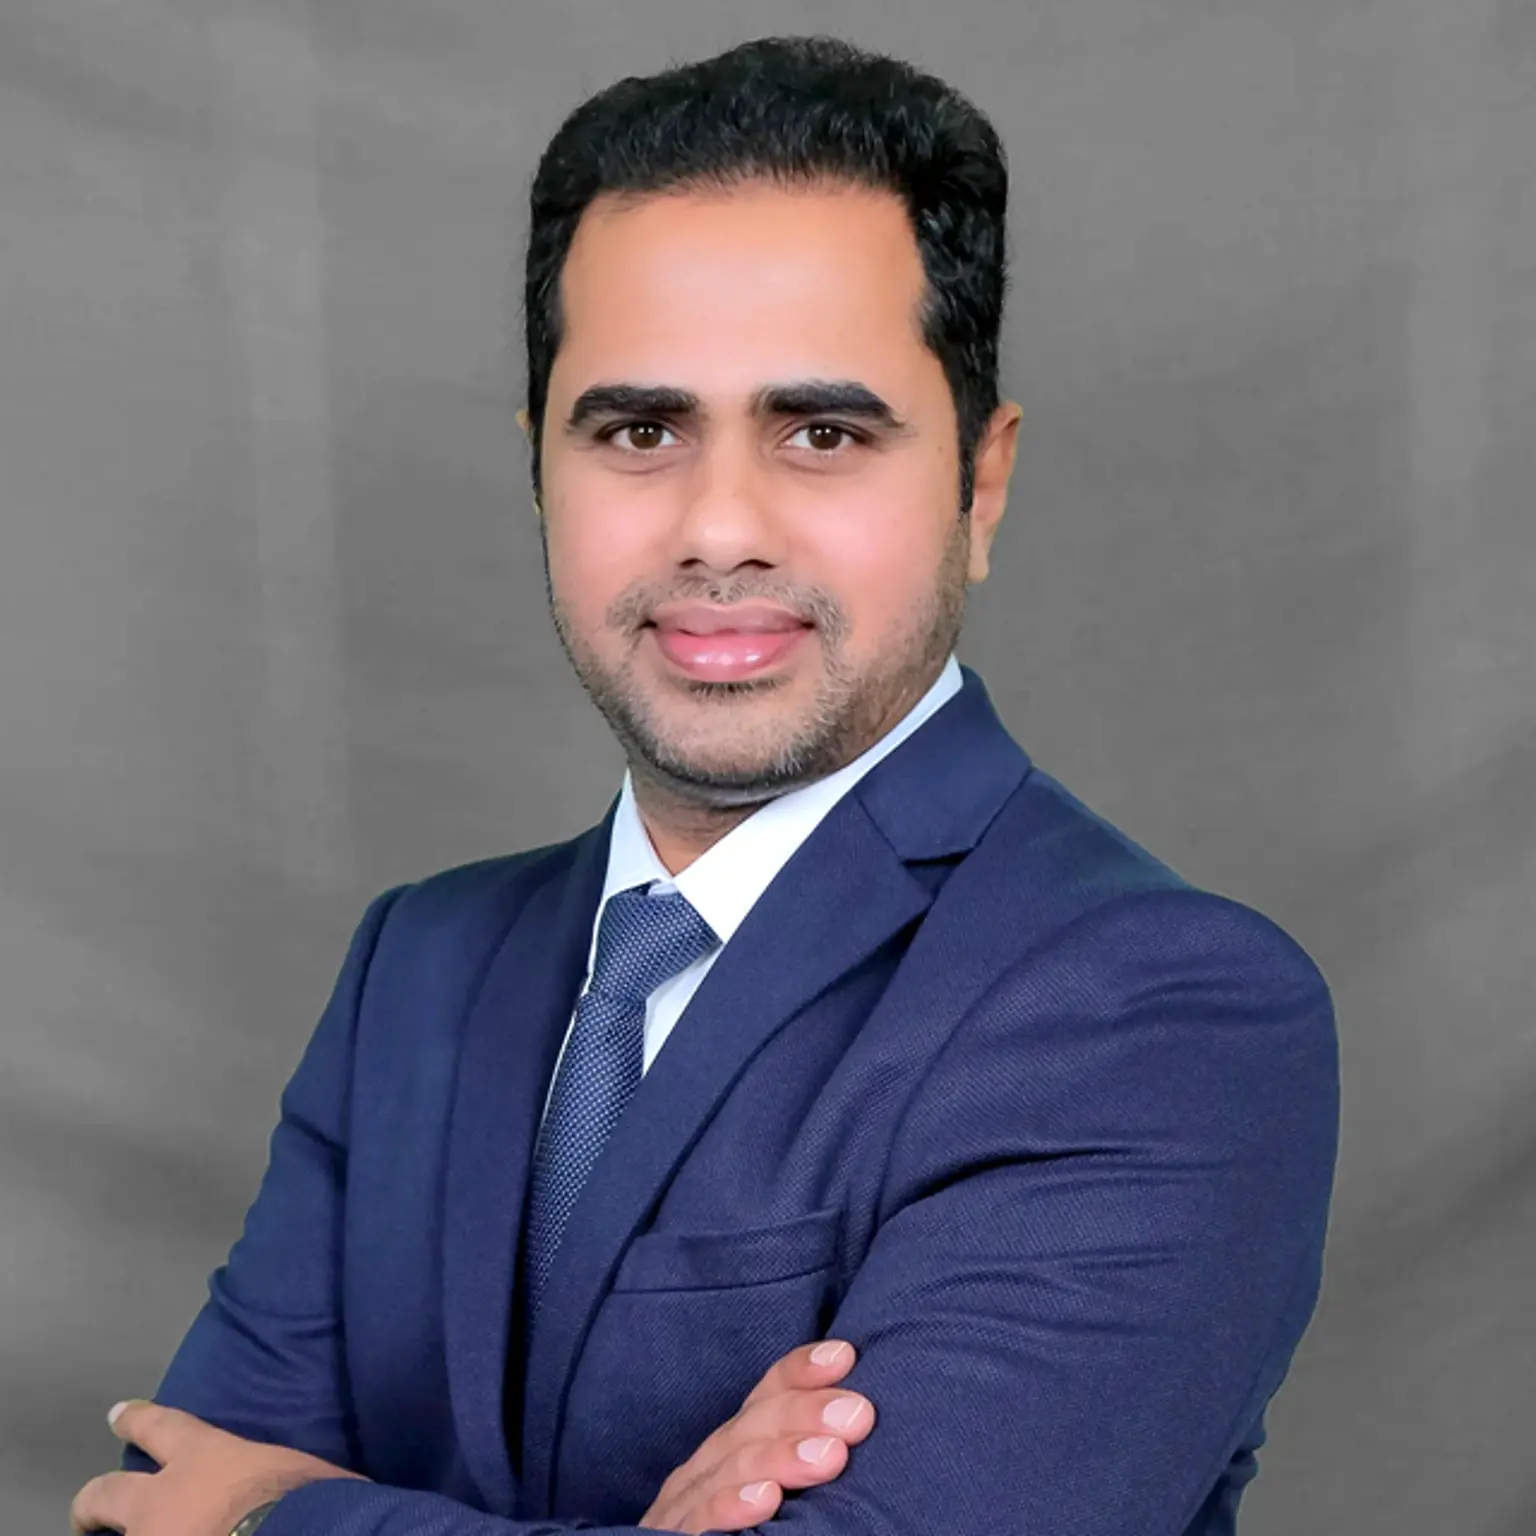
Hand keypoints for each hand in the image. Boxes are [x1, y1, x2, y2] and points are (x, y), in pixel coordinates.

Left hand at [68, 1400, 367, 1535]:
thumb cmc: (304, 1500)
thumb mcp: (300, 1475)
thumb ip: (281, 1479)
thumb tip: (305, 1489)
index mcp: (204, 1458)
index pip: (160, 1425)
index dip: (137, 1417)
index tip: (117, 1412)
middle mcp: (162, 1499)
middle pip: (104, 1492)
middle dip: (92, 1502)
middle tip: (88, 1514)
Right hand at [640, 1339, 874, 1533]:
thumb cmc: (747, 1533)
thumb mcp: (780, 1492)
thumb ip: (810, 1459)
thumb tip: (864, 1424)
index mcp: (734, 1447)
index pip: (766, 1396)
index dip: (801, 1372)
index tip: (844, 1356)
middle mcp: (708, 1466)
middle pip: (754, 1426)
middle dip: (806, 1413)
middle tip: (857, 1414)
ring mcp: (685, 1502)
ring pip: (733, 1467)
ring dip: (782, 1457)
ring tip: (831, 1455)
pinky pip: (700, 1517)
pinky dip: (731, 1505)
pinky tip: (766, 1498)